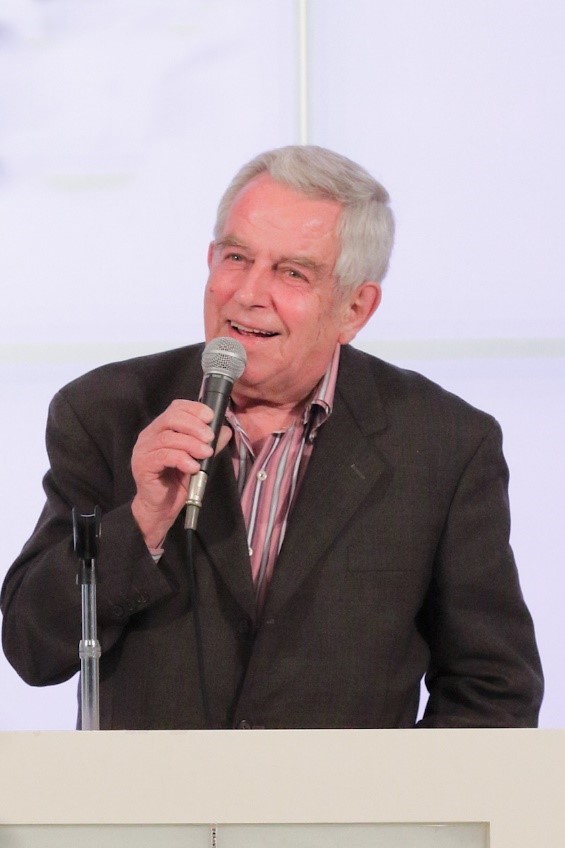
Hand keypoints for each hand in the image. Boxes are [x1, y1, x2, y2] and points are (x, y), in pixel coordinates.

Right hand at [131, 399, 231, 547]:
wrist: (161, 508)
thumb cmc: (177, 481)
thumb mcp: (198, 459)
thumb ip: (210, 445)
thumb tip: (225, 431)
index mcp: (161, 428)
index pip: (175, 407)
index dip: (194, 408)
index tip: (211, 417)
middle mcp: (149, 435)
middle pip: (171, 418)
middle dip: (194, 426)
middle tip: (209, 438)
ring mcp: (143, 449)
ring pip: (168, 438)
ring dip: (191, 444)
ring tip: (205, 454)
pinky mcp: (142, 465)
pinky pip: (163, 456)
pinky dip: (181, 459)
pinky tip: (193, 467)